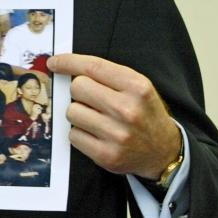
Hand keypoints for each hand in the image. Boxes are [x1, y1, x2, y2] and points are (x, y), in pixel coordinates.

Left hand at [48, 53, 180, 178]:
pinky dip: (80, 134)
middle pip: (77, 87)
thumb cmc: (143, 113)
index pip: (93, 67)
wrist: (164, 151)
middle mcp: (128, 109)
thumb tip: (64, 66)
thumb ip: (106, 75)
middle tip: (91, 100)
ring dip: (78, 114)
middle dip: (79, 92)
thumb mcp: (136, 87)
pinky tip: (97, 135)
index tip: (54, 62)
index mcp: (137, 87)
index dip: (68, 62)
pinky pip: (73, 135)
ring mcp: (117, 134)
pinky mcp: (107, 155)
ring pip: (71, 112)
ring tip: (97, 119)